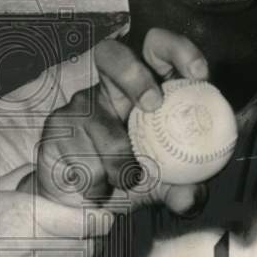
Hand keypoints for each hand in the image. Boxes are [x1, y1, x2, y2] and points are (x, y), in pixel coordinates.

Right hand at [0, 168, 112, 256]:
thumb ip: (23, 178)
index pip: (89, 223)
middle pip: (87, 248)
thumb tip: (49, 169)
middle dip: (86, 240)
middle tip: (74, 235)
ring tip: (53, 256)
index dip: (101, 220)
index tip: (101, 218)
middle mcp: (35, 249)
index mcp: (28, 215)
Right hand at [22, 28, 211, 214]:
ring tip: (123, 181)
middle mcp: (110, 89)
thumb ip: (181, 190)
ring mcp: (80, 104)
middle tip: (151, 104)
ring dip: (117, 162)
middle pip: (112, 53)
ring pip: (99, 122)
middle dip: (133, 73)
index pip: (158, 50)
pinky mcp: (57, 124)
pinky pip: (78, 150)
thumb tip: (190, 196)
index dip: (178, 50)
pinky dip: (93, 179)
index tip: (199, 74)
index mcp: (145, 89)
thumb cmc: (126, 182)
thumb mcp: (162, 188)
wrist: (79, 206)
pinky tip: (94, 187)